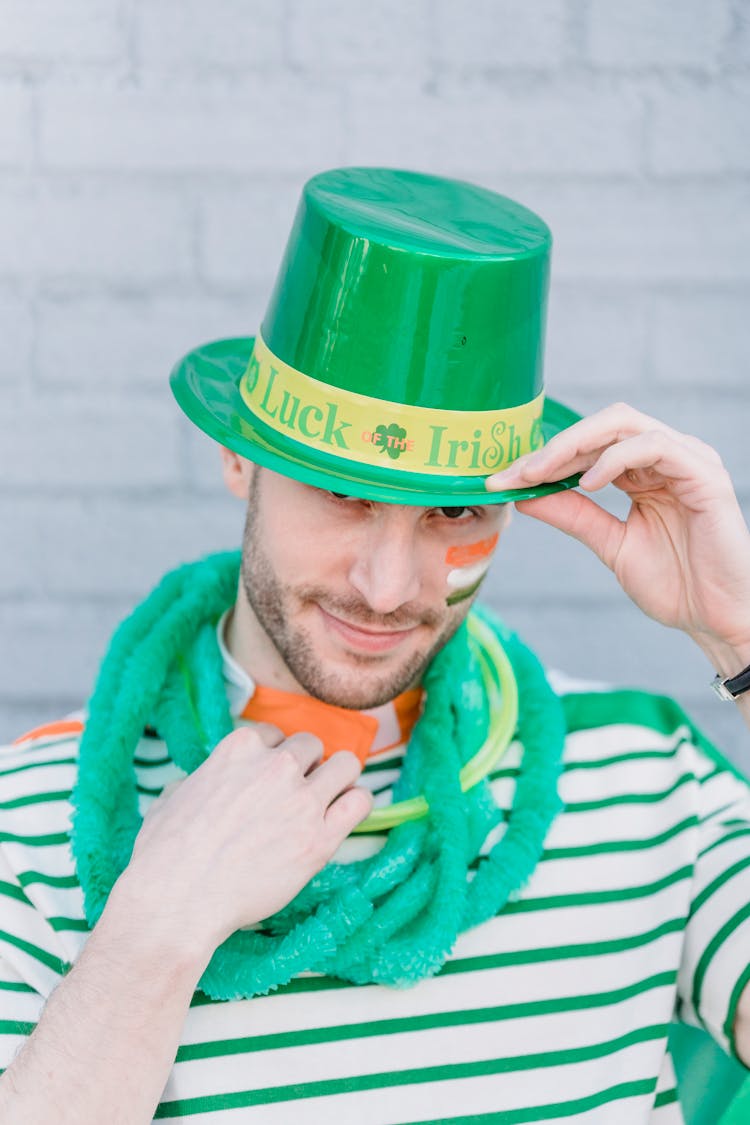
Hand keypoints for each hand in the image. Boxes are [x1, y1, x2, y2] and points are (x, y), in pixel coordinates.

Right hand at [121, 724, 371, 954]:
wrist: (179, 899)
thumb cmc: (164, 854)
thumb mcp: (170, 798)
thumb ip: (195, 782)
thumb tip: (193, 784)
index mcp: (240, 748)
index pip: (275, 734)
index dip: (273, 757)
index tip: (268, 779)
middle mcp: (277, 765)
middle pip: (312, 745)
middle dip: (306, 767)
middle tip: (295, 796)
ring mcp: (302, 800)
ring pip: (347, 764)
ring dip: (338, 779)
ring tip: (326, 801)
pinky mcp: (320, 838)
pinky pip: (361, 802)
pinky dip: (356, 805)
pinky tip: (342, 818)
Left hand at [486, 402, 749, 655]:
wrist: (718, 619)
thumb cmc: (676, 585)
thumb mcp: (610, 544)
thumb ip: (574, 515)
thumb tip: (526, 495)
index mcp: (645, 472)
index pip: (589, 446)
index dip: (544, 458)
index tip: (502, 479)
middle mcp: (666, 458)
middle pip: (603, 425)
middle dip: (553, 446)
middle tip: (514, 472)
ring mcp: (688, 460)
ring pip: (624, 424)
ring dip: (574, 446)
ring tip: (541, 473)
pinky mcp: (704, 474)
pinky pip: (655, 445)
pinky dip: (615, 459)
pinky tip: (587, 482)